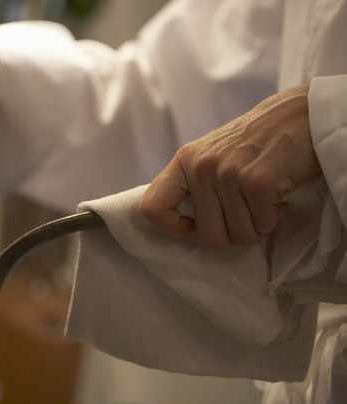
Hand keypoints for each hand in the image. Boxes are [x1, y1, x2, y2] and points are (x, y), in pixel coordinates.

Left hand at [140, 83, 321, 249]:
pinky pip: (262, 227)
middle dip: (233, 233)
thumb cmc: (258, 141)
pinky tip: (278, 193)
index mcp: (184, 161)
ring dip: (258, 224)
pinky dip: (275, 217)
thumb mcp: (212, 154)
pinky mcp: (257, 183)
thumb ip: (195, 185)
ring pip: (239, 236)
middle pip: (208, 237)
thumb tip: (184, 227)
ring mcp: (228, 174)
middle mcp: (201, 167)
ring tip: (264, 197)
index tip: (194, 225)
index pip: (152, 207)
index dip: (171, 228)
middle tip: (247, 211)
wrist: (302, 114)